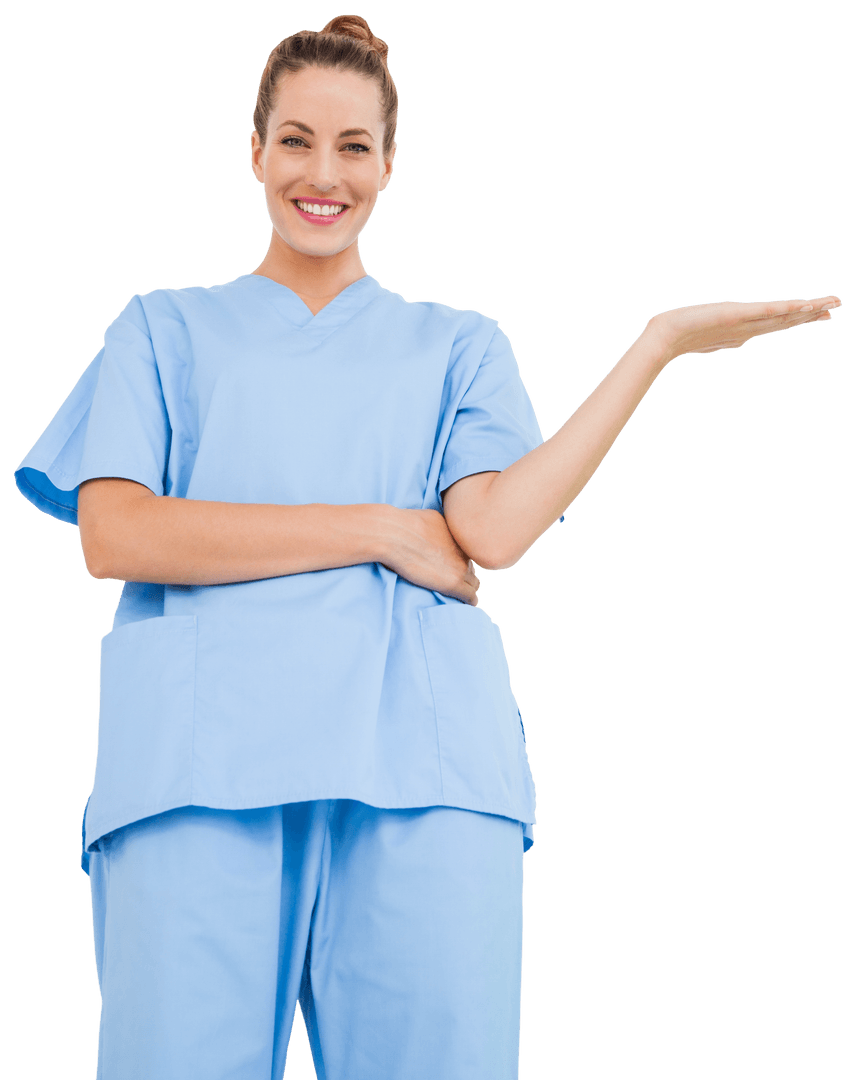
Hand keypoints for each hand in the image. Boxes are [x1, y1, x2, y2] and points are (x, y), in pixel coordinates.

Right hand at [380, 508, 481, 605]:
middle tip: (452, 579)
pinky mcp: (454, 583)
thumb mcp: (431, 518)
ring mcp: (461, 567)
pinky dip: (468, 600)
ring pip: (473, 582)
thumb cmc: (403, 524)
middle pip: (471, 567)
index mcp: (460, 535)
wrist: (394, 535)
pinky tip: (466, 604)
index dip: (460, 559)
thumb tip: (436, 532)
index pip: (468, 552)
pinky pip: (470, 596)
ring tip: (459, 593)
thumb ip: (441, 528)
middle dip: (464, 573)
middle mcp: (465, 550)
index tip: (452, 565)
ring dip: (467, 587)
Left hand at [649, 294, 842, 360]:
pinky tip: (800, 306)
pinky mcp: (734, 317)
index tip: (820, 315)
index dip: (800, 318)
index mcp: (743, 333)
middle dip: (812, 313)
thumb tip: (724, 342)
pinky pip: (763, 313)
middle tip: (836, 307)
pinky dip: (783, 309)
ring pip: (781, 317)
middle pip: (786, 320)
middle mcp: (748, 331)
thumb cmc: (680, 334)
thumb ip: (719, 336)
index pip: (777, 323)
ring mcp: (743, 325)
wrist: (665, 338)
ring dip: (806, 310)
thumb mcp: (705, 334)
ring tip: (829, 304)